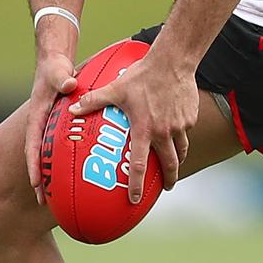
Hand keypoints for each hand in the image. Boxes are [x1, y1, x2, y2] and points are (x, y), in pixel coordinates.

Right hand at [26, 53, 77, 203]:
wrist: (54, 63)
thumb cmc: (55, 67)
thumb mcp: (58, 71)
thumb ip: (62, 78)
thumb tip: (70, 84)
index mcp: (37, 116)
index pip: (32, 144)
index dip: (33, 164)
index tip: (35, 183)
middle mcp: (39, 124)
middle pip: (36, 155)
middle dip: (38, 177)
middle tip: (43, 200)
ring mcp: (47, 125)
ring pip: (45, 153)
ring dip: (47, 172)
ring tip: (54, 195)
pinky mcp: (56, 124)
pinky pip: (56, 145)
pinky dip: (58, 159)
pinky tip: (70, 171)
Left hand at [69, 52, 197, 202]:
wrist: (173, 61)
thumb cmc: (142, 75)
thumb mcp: (116, 88)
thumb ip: (94, 100)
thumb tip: (72, 110)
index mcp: (145, 129)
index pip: (140, 165)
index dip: (137, 185)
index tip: (135, 201)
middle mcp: (164, 132)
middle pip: (170, 164)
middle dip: (169, 179)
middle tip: (166, 186)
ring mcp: (180, 125)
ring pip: (182, 148)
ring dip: (178, 158)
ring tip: (175, 163)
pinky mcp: (190, 116)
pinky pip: (186, 129)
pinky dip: (181, 132)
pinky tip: (177, 126)